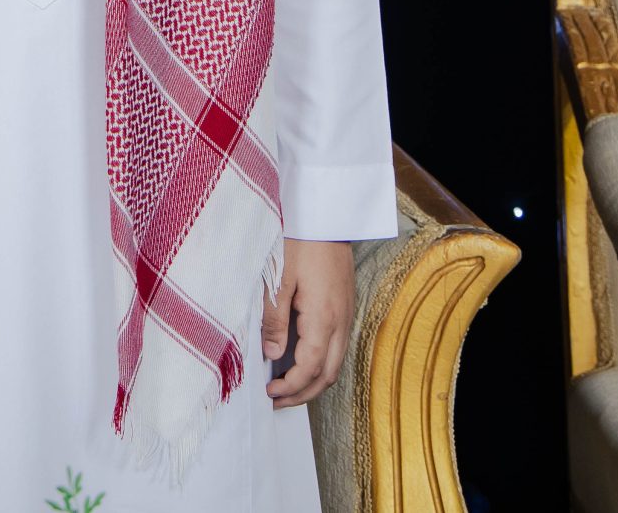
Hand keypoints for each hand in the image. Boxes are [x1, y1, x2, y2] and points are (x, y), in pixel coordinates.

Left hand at [263, 237, 354, 407]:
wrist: (326, 218)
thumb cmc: (299, 242)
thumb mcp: (278, 280)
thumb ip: (275, 320)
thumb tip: (274, 355)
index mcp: (323, 318)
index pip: (311, 368)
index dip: (291, 387)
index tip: (270, 392)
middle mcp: (341, 322)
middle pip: (328, 375)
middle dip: (303, 394)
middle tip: (277, 401)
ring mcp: (347, 316)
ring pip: (336, 364)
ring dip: (313, 382)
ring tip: (287, 388)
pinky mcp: (346, 309)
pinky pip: (338, 349)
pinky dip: (322, 365)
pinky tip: (302, 362)